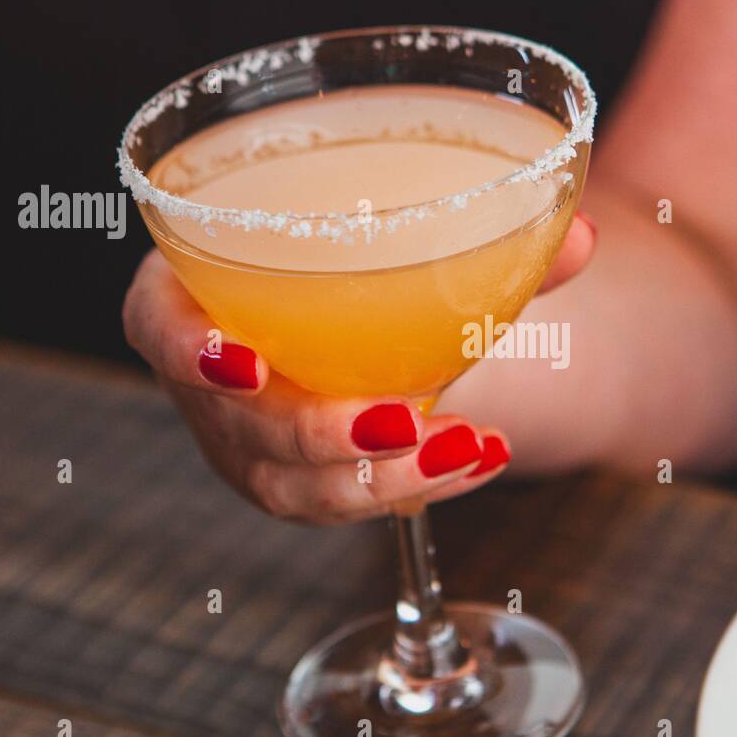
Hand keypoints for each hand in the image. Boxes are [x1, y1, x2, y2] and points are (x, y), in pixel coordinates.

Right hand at [121, 214, 594, 523]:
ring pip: (288, 485)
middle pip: (234, 424)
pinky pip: (339, 502)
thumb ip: (493, 241)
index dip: (183, 348)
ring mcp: (248, 441)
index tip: (244, 363)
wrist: (370, 319)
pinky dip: (410, 487)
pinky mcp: (297, 480)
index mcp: (198, 290)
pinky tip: (479, 458)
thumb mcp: (409, 247)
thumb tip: (583, 235)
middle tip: (400, 417)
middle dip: (316, 433)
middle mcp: (211, 379)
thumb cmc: (363, 268)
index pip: (153, 320)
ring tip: (464, 448)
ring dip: (375, 478)